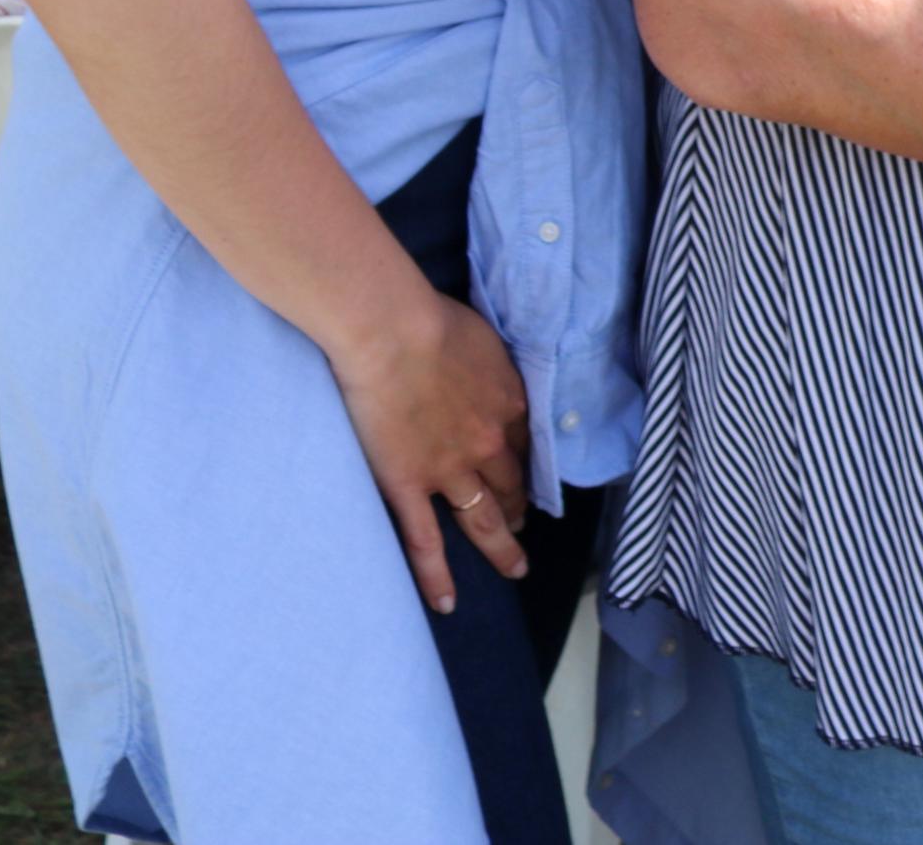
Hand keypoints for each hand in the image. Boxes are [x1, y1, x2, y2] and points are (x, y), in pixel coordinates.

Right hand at [326, 282, 533, 613]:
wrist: (392, 332)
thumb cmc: (430, 319)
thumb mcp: (482, 334)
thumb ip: (488, 361)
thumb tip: (486, 365)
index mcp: (508, 403)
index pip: (526, 444)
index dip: (529, 463)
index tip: (530, 475)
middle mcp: (487, 444)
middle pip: (511, 484)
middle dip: (520, 506)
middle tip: (524, 523)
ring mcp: (449, 471)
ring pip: (483, 519)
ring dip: (501, 546)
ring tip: (514, 567)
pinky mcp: (409, 487)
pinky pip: (426, 542)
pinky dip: (436, 576)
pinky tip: (447, 603)